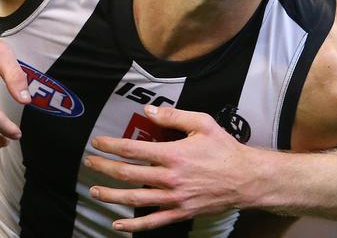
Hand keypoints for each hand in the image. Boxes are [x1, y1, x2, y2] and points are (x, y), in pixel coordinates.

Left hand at [86, 105, 262, 231]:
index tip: (98, 142)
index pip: (133, 149)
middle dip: (104, 168)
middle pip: (128, 174)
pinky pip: (152, 221)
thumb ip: (174, 116)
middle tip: (90, 162)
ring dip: (111, 196)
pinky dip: (133, 225)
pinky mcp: (180, 212)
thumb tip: (149, 110)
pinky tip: (118, 224)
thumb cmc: (224, 149)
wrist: (246, 179)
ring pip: (135, 199)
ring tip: (95, 191)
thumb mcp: (202, 124)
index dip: (111, 146)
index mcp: (173, 154)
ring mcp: (174, 198)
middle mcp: (170, 178)